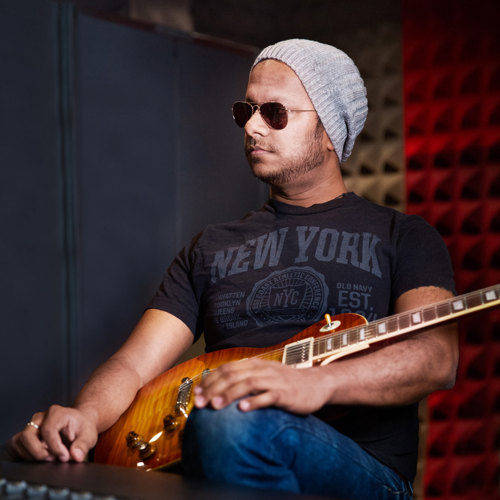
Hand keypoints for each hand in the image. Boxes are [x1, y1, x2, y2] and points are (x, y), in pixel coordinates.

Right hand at [7, 405, 97, 462]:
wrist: (79, 424)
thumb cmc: (82, 427)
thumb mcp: (89, 435)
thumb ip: (83, 445)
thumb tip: (75, 456)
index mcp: (56, 412)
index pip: (48, 430)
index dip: (54, 447)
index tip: (64, 457)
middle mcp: (41, 417)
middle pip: (27, 436)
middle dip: (38, 452)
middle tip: (53, 458)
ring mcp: (31, 425)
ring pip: (19, 442)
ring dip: (32, 455)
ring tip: (49, 457)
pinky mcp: (25, 434)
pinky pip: (16, 446)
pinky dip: (25, 455)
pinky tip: (41, 456)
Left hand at [193, 358, 332, 413]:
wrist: (317, 384)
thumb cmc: (286, 384)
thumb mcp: (264, 377)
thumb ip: (245, 380)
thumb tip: (218, 391)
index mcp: (255, 365)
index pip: (227, 368)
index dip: (210, 380)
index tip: (196, 394)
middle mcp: (262, 369)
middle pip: (233, 375)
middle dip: (214, 388)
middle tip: (200, 403)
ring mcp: (274, 380)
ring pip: (248, 383)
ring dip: (229, 394)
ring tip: (215, 406)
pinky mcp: (286, 393)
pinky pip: (268, 396)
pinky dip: (254, 401)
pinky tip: (243, 409)